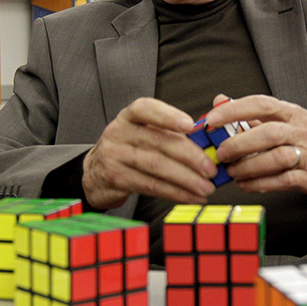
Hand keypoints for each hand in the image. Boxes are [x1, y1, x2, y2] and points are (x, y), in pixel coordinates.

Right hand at [82, 98, 216, 209]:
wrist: (95, 172)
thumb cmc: (129, 148)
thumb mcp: (144, 131)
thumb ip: (173, 129)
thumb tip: (208, 133)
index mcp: (129, 116)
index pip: (147, 109)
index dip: (168, 116)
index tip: (190, 125)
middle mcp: (119, 133)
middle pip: (159, 142)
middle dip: (190, 157)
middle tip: (211, 168)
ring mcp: (115, 156)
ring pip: (157, 167)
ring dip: (186, 179)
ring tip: (206, 187)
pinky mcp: (117, 179)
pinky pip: (151, 186)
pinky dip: (175, 193)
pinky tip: (191, 196)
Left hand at [204, 94, 306, 194]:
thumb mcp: (287, 118)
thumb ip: (252, 113)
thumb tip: (219, 101)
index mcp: (291, 112)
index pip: (260, 104)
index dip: (233, 111)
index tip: (211, 119)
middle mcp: (300, 130)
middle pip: (267, 133)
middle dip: (238, 143)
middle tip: (221, 153)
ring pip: (274, 159)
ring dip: (248, 167)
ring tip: (232, 171)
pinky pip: (282, 181)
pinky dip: (259, 184)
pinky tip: (245, 184)